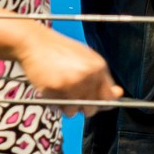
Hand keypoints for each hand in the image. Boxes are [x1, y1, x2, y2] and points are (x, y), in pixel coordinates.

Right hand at [0, 12, 122, 105]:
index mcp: (98, 66)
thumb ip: (101, 78)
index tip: (94, 103)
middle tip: (71, 95)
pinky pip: (60, 109)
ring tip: (60, 91)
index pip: (109, 98)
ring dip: (67, 106)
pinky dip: (55, 104)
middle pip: (93, 108)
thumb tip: (118, 95)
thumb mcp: (85, 59)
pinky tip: (51, 90)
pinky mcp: (56, 88)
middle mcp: (88, 75)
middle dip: (83, 106)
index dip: (102, 104)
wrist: (34, 42)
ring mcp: (72, 82)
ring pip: (75, 111)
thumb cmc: (59, 51)